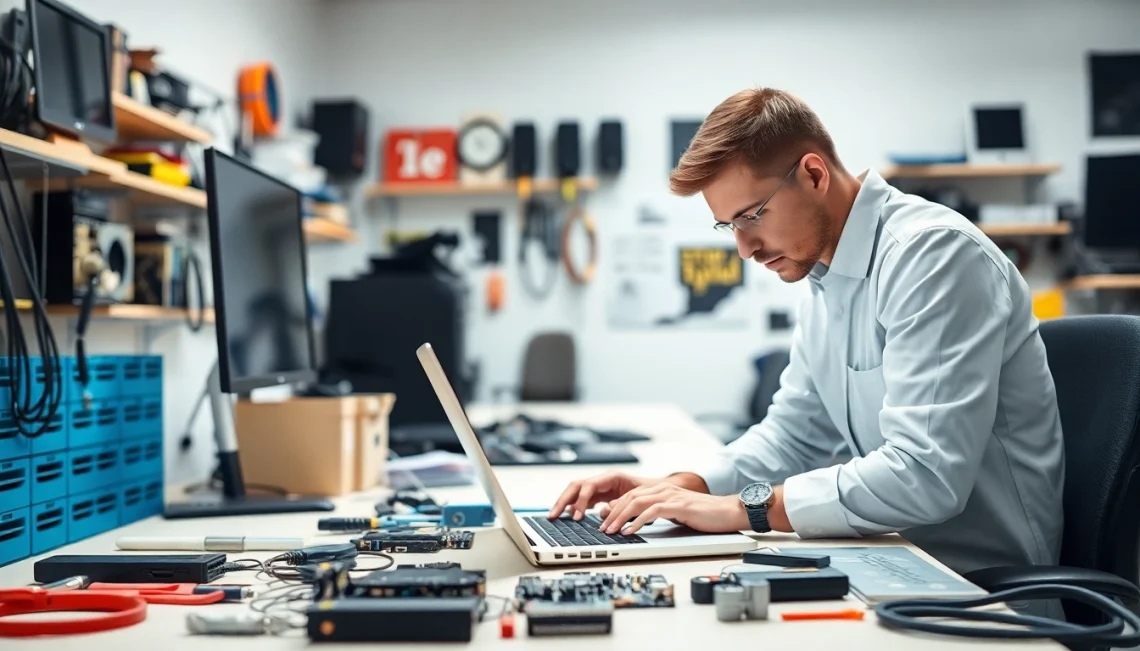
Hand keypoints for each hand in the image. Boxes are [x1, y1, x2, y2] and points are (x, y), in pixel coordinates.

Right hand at [548, 471, 661, 520]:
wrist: (660, 490)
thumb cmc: (650, 493)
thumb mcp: (638, 499)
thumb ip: (620, 504)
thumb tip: (603, 511)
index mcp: (612, 477)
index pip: (588, 486)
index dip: (580, 501)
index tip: (576, 517)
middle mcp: (603, 480)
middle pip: (576, 486)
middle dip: (563, 500)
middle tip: (553, 516)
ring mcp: (600, 487)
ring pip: (576, 492)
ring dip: (565, 503)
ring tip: (555, 517)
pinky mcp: (600, 495)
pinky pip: (582, 499)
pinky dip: (574, 507)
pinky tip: (570, 516)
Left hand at [599, 483, 749, 535]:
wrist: (729, 511)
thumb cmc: (705, 515)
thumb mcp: (676, 513)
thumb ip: (658, 513)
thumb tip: (637, 523)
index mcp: (662, 490)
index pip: (631, 495)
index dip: (615, 507)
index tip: (604, 521)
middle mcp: (664, 489)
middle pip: (630, 497)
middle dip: (613, 513)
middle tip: (602, 527)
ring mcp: (671, 496)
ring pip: (637, 502)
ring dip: (620, 517)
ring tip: (611, 530)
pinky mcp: (678, 505)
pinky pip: (652, 511)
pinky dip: (637, 521)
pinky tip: (629, 530)